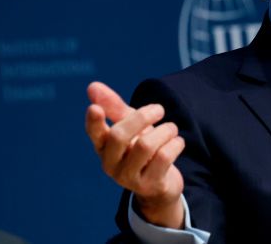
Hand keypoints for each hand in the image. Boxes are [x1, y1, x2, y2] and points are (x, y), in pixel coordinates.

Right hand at [85, 81, 185, 228]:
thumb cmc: (142, 148)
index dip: (93, 122)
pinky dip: (175, 144)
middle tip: (159, 109)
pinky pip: (163, 158)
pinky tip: (178, 142)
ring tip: (172, 128)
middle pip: (120, 136)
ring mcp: (129, 178)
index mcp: (104, 147)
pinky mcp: (150, 185)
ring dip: (165, 130)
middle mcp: (111, 164)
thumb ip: (114, 107)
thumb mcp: (131, 126)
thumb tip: (92, 86)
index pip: (94, 134)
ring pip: (145, 146)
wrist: (161, 184)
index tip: (94, 108)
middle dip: (142, 117)